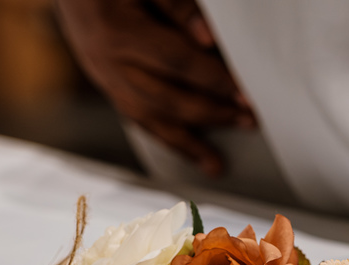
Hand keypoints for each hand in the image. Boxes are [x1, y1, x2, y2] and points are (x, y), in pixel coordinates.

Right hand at [55, 0, 252, 176]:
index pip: (177, 62)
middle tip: (247, 122)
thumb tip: (207, 40)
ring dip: (186, 142)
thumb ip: (175, 6)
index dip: (214, 80)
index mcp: (119, 32)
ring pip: (148, 118)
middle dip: (209, 113)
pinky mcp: (103, 83)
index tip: (245, 94)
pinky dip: (162, 135)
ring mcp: (102, 77)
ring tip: (215, 164)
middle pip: (165, 98)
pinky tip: (183, 148)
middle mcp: (106, 62)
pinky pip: (134, 117)